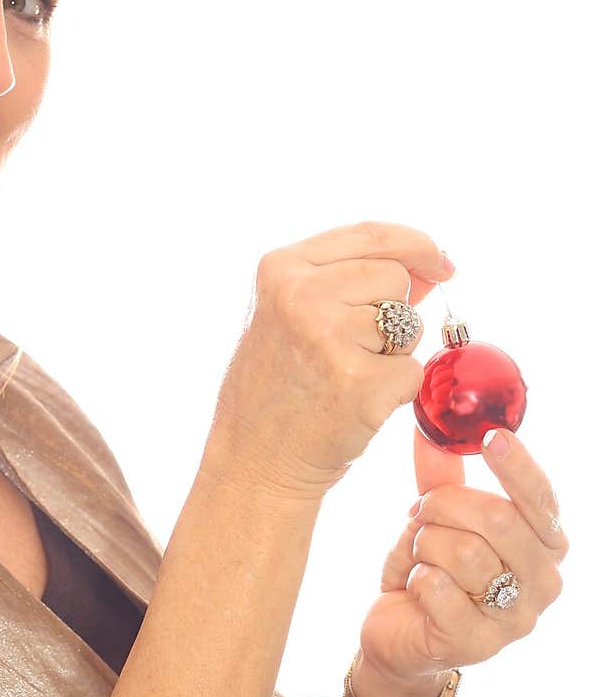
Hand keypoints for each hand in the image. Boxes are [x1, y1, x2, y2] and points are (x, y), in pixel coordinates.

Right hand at [200, 219, 453, 502]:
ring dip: (393, 355)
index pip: (371, 235)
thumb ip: (348, 282)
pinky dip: (396, 392)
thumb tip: (427, 267)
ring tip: (345, 378)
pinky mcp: (360, 384)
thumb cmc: (276, 388)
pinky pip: (413, 372)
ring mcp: (330, 338)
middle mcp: (302, 295)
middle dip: (394, 313)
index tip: (442, 264)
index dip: (416, 245)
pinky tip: (354, 406)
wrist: (254, 461)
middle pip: (395, 278)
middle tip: (354, 350)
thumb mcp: (290, 316)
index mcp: (281, 269)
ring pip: (410, 325)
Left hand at [359, 423, 568, 687]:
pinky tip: (415, 587)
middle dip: (444, 505)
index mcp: (546, 545)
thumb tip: (430, 425)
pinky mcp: (477, 644)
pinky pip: (437, 586)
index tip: (492, 436)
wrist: (401, 636)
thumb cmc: (431, 570)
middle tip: (421, 511)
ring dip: (424, 543)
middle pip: (497, 519)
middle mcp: (543, 583)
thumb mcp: (438, 518)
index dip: (517, 465)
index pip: (542, 498)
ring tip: (418, 555)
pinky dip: (413, 576)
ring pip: (464, 551)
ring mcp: (515, 618)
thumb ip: (441, 474)